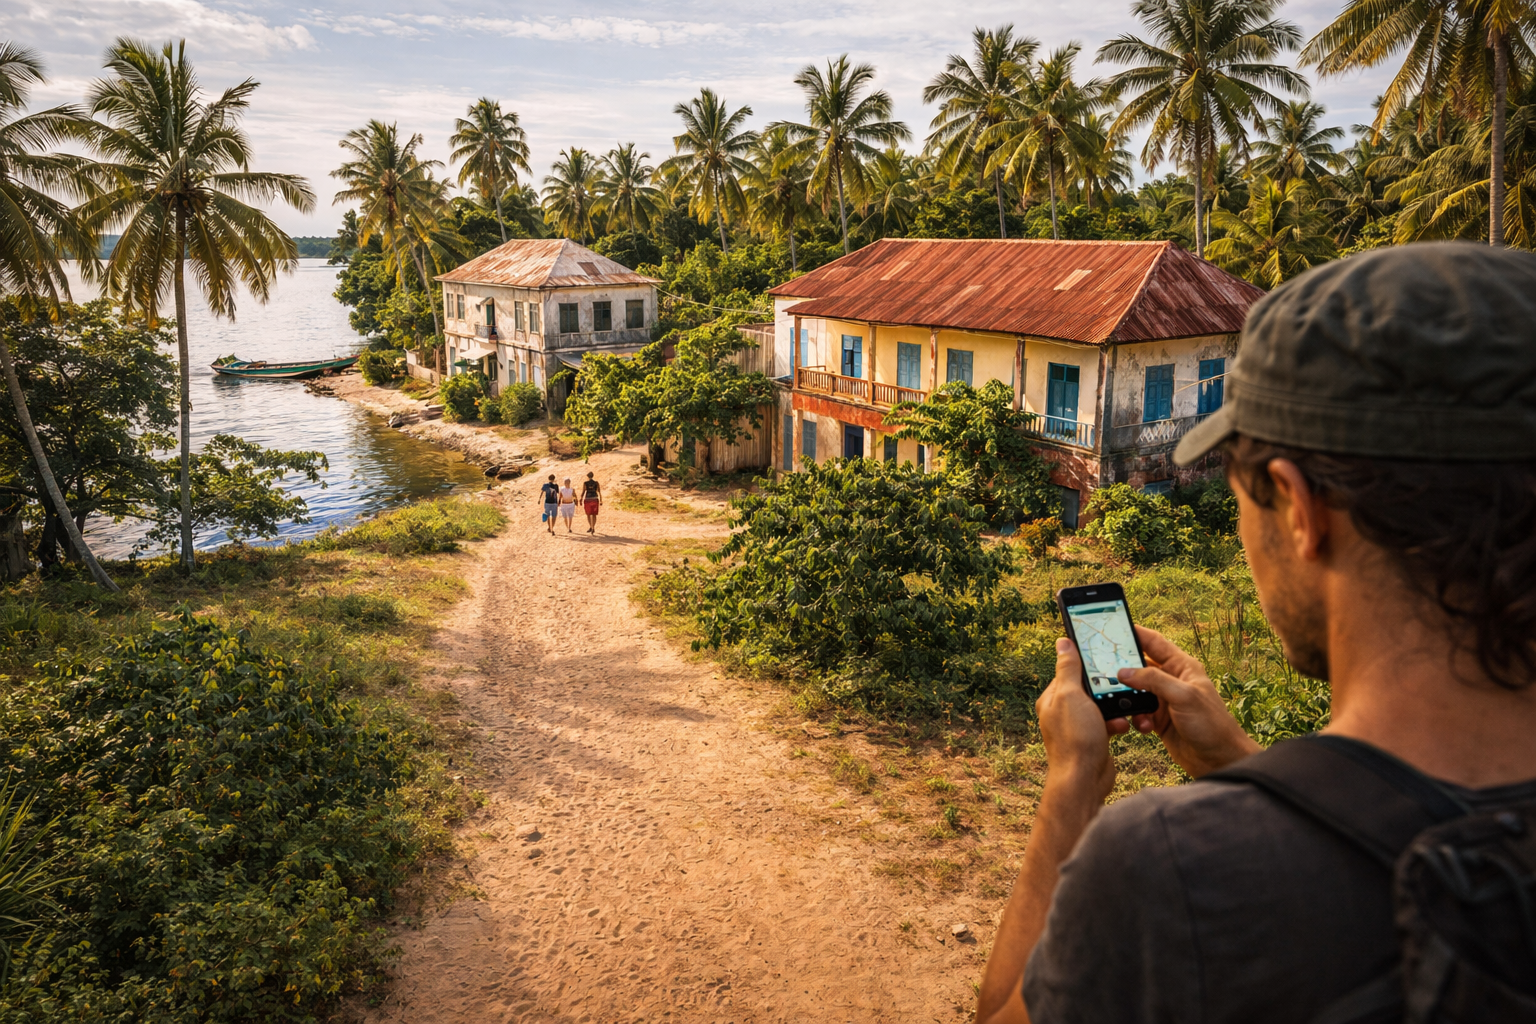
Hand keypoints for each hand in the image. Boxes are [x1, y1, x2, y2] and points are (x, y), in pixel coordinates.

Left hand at [1036, 638, 1121, 800]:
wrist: (1084, 780)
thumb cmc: (1075, 737)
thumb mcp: (1071, 696)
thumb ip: (1068, 669)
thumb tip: (1062, 643)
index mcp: (1052, 698)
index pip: (1069, 671)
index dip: (1086, 663)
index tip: (1104, 656)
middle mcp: (1062, 711)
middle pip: (1088, 688)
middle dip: (1104, 687)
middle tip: (1118, 684)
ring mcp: (1078, 726)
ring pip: (1101, 706)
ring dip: (1113, 707)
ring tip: (1119, 710)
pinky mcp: (1093, 739)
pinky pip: (1108, 723)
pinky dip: (1116, 723)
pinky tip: (1121, 727)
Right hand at [1119, 626, 1260, 777]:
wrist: (1220, 759)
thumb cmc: (1211, 724)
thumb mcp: (1183, 696)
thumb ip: (1153, 680)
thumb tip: (1125, 672)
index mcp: (1182, 667)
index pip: (1154, 642)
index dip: (1135, 633)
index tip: (1113, 628)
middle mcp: (1172, 680)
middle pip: (1140, 666)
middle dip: (1124, 669)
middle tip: (1104, 669)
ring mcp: (1164, 700)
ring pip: (1136, 691)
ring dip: (1129, 698)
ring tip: (1126, 704)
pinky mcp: (1159, 719)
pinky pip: (1138, 712)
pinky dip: (1136, 718)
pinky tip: (1144, 726)